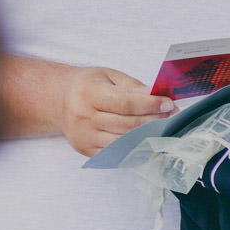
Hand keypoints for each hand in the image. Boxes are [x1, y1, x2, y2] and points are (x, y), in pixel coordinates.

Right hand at [59, 67, 175, 156]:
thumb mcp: (108, 76)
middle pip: (128, 124)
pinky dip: (134, 147)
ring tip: (160, 125)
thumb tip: (157, 96)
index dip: (150, 105)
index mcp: (88, 93)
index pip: (125, 103)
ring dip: (148, 134)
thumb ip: (133, 86)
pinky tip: (144, 138)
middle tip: (170, 114)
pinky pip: (116, 153)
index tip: (168, 104)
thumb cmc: (87, 86)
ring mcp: (84, 136)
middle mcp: (84, 116)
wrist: (60, 101)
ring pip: (124, 141)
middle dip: (154, 120)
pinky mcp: (86, 150)